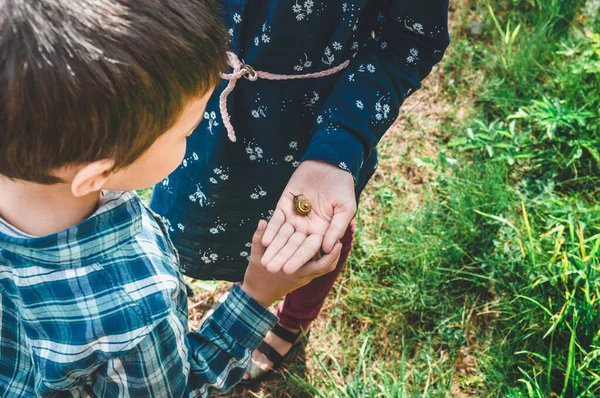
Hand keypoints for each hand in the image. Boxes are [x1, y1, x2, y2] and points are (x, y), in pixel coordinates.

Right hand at [242, 220, 342, 307]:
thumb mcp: (255, 258)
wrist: (257, 295)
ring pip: (322, 266)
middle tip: (339, 237)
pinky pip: (316, 266)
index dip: (331, 256)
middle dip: (333, 253)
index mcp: (295, 273)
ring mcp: (303, 276)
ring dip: (329, 254)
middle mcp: (303, 275)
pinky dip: (321, 256)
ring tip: (335, 239)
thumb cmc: (256, 278)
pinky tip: (322, 244)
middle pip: (326, 265)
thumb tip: (263, 221)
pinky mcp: (302, 274)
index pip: (320, 266)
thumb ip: (258, 240)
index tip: (337, 244)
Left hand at [260, 160, 355, 274]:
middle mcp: (306, 227)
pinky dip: (270, 230)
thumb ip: (336, 228)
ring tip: (265, 261)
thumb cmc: (342, 188)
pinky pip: (276, 220)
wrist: (330, 166)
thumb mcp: (345, 209)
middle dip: (282, 257)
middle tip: (270, 270)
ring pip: (281, 236)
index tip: (289, 271)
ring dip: (274, 248)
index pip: (308, 249)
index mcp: (321, 232)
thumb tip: (327, 249)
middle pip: (292, 245)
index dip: (298, 259)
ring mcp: (294, 217)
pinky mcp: (284, 206)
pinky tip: (264, 241)